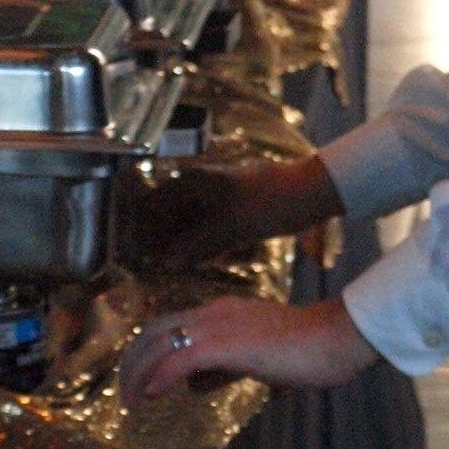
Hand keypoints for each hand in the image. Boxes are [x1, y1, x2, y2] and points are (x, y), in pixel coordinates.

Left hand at [119, 297, 376, 405]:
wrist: (335, 337)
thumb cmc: (309, 350)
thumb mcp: (258, 359)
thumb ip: (224, 368)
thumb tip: (195, 384)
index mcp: (223, 313)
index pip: (170, 325)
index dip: (148, 351)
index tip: (140, 378)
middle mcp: (214, 314)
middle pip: (155, 331)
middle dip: (134, 362)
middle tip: (125, 392)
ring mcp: (219, 327)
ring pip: (161, 344)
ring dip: (139, 373)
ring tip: (130, 400)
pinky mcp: (226, 345)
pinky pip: (179, 359)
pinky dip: (159, 376)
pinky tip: (152, 394)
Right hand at [124, 154, 341, 272]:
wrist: (309, 192)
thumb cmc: (268, 203)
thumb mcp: (228, 229)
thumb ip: (194, 245)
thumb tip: (164, 263)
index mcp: (192, 182)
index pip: (152, 205)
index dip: (143, 230)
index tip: (139, 255)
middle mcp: (200, 185)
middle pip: (169, 215)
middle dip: (164, 240)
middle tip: (159, 266)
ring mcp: (216, 196)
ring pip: (189, 223)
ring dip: (185, 244)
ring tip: (180, 266)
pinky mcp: (232, 208)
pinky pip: (209, 227)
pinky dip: (206, 242)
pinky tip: (212, 257)